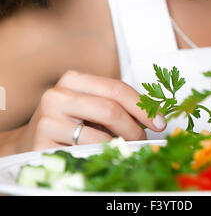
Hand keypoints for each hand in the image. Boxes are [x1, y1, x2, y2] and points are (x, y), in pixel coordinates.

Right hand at [15, 70, 165, 152]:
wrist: (28, 144)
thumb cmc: (68, 125)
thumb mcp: (90, 108)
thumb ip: (114, 105)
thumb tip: (153, 115)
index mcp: (74, 79)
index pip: (117, 88)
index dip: (142, 106)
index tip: (160, 121)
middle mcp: (59, 93)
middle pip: (111, 107)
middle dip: (134, 127)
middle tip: (143, 140)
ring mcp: (48, 116)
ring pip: (101, 132)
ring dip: (120, 144)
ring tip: (123, 148)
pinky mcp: (43, 140)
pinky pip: (86, 150)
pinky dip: (101, 155)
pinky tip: (101, 154)